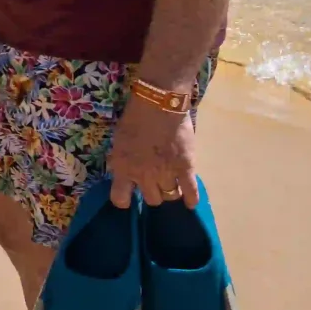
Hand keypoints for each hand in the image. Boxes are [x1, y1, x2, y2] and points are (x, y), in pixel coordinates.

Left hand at [107, 93, 198, 208]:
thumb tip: (124, 171)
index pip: (120, 199)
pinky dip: (192, 199)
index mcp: (123, 169)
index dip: (124, 200)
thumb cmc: (133, 120)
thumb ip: (121, 160)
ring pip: (170, 196)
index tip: (128, 196)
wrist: (157, 107)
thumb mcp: (118, 142)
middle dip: (152, 192)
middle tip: (154, 182)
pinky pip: (191, 191)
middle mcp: (144, 177)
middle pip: (151, 198)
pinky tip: (191, 203)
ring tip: (171, 184)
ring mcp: (167, 174)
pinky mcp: (186, 168)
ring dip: (170, 191)